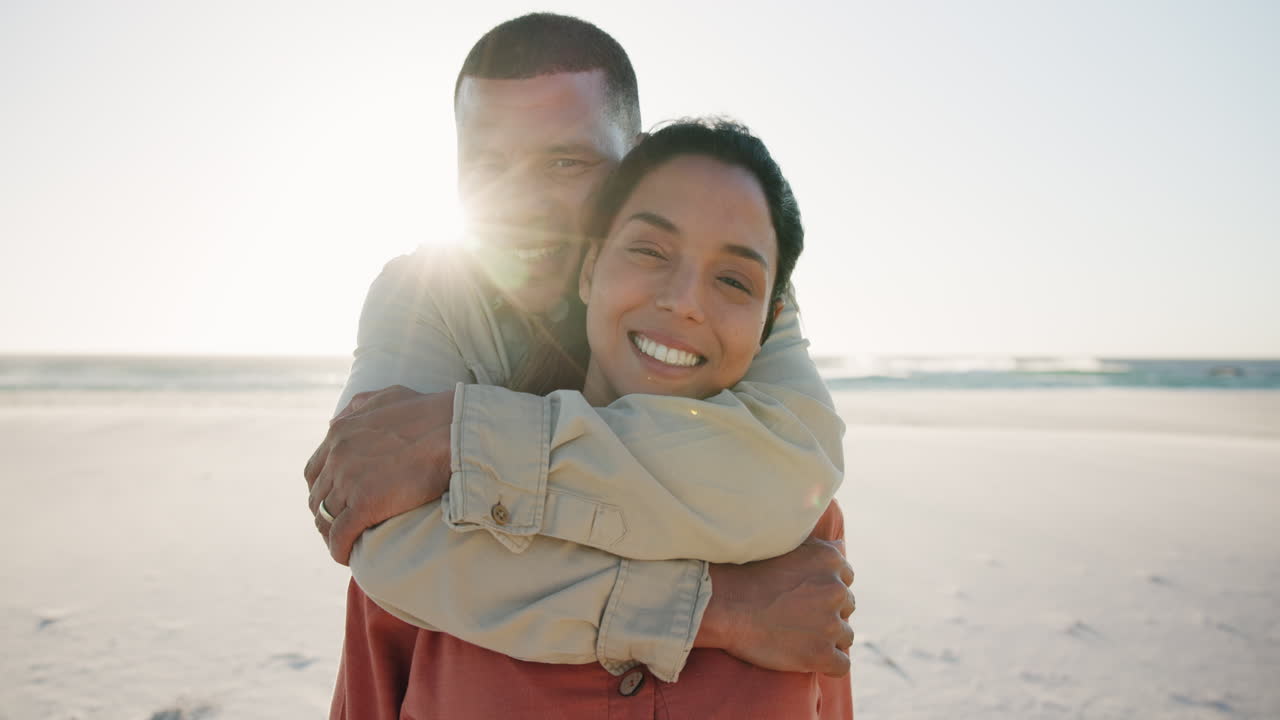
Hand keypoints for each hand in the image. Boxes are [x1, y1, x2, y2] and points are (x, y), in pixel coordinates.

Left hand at [303, 385, 453, 564]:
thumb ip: (358, 406)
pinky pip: (340, 535)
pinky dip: (339, 549)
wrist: (455, 432)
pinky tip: (346, 557)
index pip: (315, 471)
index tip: (334, 502)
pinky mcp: (365, 505)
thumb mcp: (387, 396)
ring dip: (331, 534)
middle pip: (317, 496)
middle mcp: (337, 457)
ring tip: (344, 544)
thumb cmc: (430, 413)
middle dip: (325, 513)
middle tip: (340, 527)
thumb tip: (336, 419)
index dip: (322, 490)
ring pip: (325, 518)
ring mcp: (348, 481)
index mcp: (340, 433)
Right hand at [696, 537, 855, 676]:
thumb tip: (841, 545)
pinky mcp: (822, 654)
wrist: (724, 604)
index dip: (825, 590)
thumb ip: (819, 549)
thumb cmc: (748, 574)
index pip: (845, 580)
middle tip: (797, 617)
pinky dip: (828, 664)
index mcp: (831, 560)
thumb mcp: (787, 548)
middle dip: (827, 613)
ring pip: (844, 635)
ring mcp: (831, 623)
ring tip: (799, 637)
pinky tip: (810, 659)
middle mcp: (837, 589)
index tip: (804, 597)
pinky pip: (841, 665)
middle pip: (846, 607)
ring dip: (827, 638)